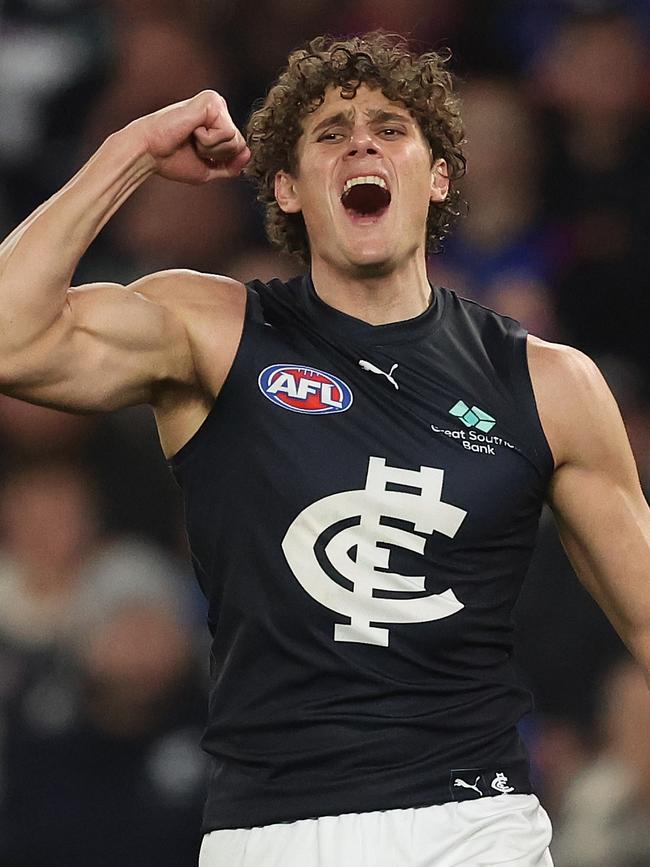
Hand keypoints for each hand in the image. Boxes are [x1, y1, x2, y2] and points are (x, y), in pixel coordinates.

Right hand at [131, 90, 250, 183]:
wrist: (149, 151)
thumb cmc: (172, 160)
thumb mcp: (207, 169)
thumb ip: (230, 165)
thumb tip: (248, 153)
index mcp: (217, 122)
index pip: (238, 148)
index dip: (221, 160)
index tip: (197, 153)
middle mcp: (218, 108)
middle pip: (240, 144)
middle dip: (218, 155)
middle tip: (193, 146)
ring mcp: (215, 103)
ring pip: (235, 140)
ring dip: (212, 149)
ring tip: (191, 138)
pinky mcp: (211, 101)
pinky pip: (227, 133)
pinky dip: (208, 141)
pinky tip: (192, 131)